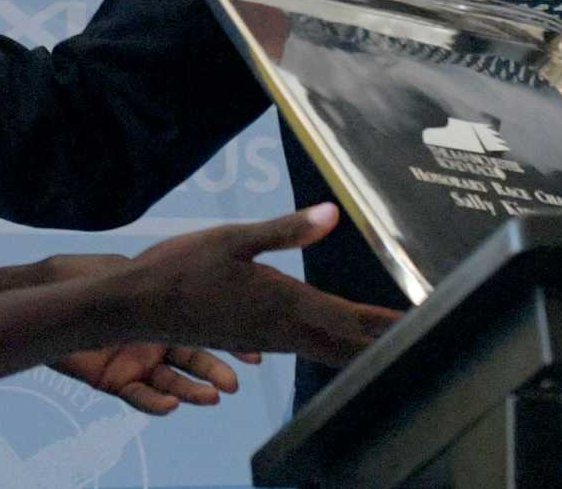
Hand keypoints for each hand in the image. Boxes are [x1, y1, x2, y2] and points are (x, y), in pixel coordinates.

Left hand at [35, 252, 257, 414]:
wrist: (54, 293)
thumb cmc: (92, 273)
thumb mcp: (134, 268)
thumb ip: (166, 273)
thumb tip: (205, 263)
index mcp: (167, 315)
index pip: (206, 334)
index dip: (231, 346)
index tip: (256, 356)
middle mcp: (156, 342)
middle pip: (194, 363)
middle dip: (215, 373)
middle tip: (235, 382)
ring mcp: (137, 364)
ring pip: (172, 384)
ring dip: (193, 393)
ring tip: (213, 397)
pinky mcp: (115, 381)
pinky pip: (139, 397)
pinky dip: (156, 404)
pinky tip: (173, 405)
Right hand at [115, 204, 400, 367]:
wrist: (138, 306)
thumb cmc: (182, 268)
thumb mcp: (234, 238)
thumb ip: (286, 230)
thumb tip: (334, 215)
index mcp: (284, 303)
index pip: (348, 319)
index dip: (387, 325)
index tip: (423, 328)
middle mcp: (282, 328)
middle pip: (344, 342)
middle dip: (383, 342)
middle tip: (423, 343)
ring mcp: (266, 336)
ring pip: (325, 345)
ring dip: (359, 346)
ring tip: (390, 343)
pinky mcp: (251, 336)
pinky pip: (303, 343)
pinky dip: (329, 344)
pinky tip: (333, 341)